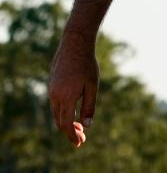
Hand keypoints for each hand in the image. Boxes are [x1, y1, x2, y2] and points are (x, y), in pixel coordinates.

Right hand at [49, 30, 99, 146]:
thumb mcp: (92, 87)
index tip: (79, 143)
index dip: (72, 135)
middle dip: (70, 131)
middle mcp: (55, 96)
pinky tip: (72, 112)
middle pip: (60, 120)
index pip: (66, 123)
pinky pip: (55, 104)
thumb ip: (89, 106)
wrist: (74, 45)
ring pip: (56, 113)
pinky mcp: (52, 85)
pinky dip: (63, 112)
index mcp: (65, 97)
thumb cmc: (87, 65)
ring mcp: (52, 90)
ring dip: (66, 122)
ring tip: (79, 128)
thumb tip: (87, 125)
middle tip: (81, 139)